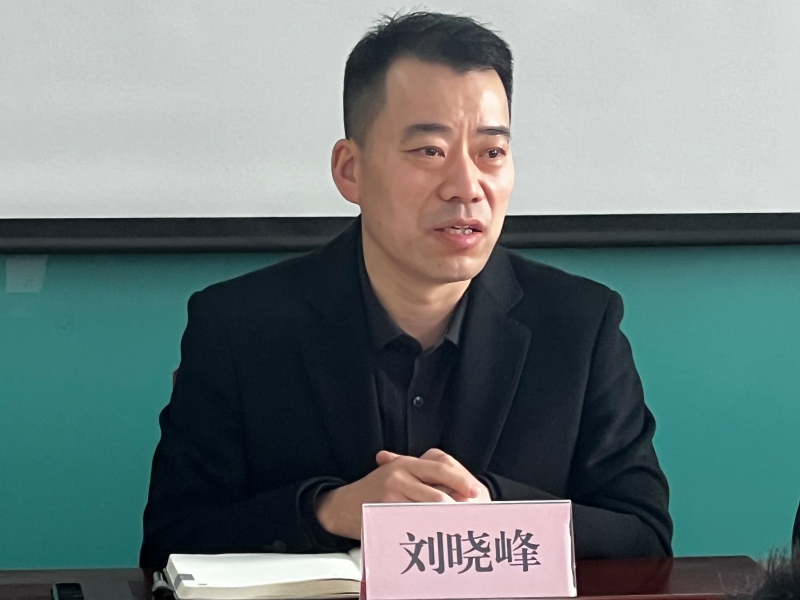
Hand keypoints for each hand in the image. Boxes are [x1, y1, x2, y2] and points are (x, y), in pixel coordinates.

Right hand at [315, 450, 482, 538]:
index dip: (462, 480)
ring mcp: (392, 493)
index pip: (442, 468)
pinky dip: (427, 529)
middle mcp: (400, 474)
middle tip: (472, 515)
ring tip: (459, 527)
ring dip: (446, 520)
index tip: (476, 492)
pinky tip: (436, 535)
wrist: (343, 505)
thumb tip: (456, 485)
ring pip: (429, 509)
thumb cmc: (373, 490)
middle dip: (458, 506)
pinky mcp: (385, 510)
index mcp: (407, 463)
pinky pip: (413, 521)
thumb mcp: (397, 472)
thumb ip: (422, 474)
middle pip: (439, 491)